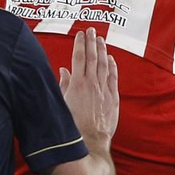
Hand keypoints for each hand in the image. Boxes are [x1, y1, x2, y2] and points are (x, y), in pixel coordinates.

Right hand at [60, 30, 117, 150]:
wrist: (89, 144)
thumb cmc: (70, 127)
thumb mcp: (60, 104)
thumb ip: (63, 85)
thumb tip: (64, 70)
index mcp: (77, 84)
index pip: (79, 58)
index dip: (80, 44)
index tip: (80, 33)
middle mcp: (92, 85)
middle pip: (93, 58)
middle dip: (92, 42)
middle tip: (91, 30)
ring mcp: (104, 91)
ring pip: (105, 66)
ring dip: (103, 51)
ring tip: (101, 39)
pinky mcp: (113, 100)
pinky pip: (114, 78)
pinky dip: (113, 67)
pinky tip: (111, 59)